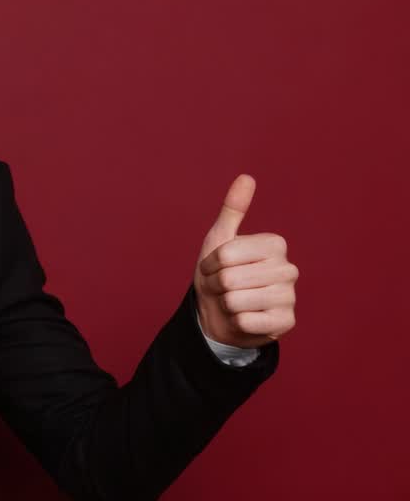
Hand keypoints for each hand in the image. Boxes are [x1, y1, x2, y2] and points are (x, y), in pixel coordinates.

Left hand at [193, 174, 298, 348]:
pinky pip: (245, 321)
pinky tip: (244, 318)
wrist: (221, 314)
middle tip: (222, 288)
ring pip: (236, 301)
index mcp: (275, 244)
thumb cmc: (219, 273)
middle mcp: (289, 269)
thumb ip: (233, 209)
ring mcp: (290, 298)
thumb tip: (246, 177)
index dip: (210, 264)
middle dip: (215, 285)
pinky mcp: (286, 323)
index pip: (226, 254)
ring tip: (231, 301)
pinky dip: (235, 321)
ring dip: (224, 304)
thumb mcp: (220, 239)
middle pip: (230, 278)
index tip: (215, 267)